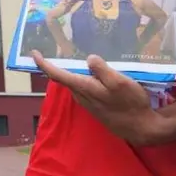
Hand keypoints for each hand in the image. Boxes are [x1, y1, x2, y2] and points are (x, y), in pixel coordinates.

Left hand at [31, 50, 166, 146]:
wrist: (141, 128)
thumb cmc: (131, 104)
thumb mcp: (119, 83)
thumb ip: (102, 70)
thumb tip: (88, 58)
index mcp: (84, 88)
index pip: (57, 75)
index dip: (43, 63)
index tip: (34, 52)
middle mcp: (81, 96)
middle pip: (64, 77)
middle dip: (58, 63)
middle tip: (58, 46)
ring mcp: (88, 102)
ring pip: (75, 82)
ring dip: (72, 70)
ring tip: (75, 54)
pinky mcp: (97, 105)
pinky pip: (84, 87)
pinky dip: (84, 77)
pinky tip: (93, 71)